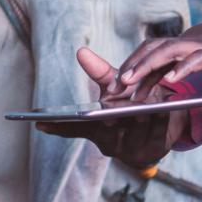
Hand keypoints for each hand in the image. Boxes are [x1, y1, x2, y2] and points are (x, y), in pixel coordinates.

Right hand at [35, 48, 186, 168]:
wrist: (162, 124)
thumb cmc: (131, 103)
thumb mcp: (116, 87)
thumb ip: (99, 72)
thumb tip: (81, 51)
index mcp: (96, 128)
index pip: (73, 127)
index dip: (58, 126)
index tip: (40, 123)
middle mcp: (109, 142)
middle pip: (107, 128)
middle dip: (110, 119)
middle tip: (109, 112)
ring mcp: (131, 148)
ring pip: (133, 132)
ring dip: (138, 121)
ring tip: (142, 110)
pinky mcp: (153, 150)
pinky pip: (155, 135)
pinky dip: (158, 123)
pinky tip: (162, 112)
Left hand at [117, 5, 201, 88]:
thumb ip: (198, 60)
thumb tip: (180, 75)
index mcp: (190, 40)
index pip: (154, 49)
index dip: (134, 64)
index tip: (118, 83)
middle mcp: (193, 39)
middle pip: (153, 48)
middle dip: (131, 67)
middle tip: (113, 87)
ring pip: (168, 51)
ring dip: (146, 67)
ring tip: (129, 82)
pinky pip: (199, 59)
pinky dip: (183, 68)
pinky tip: (171, 80)